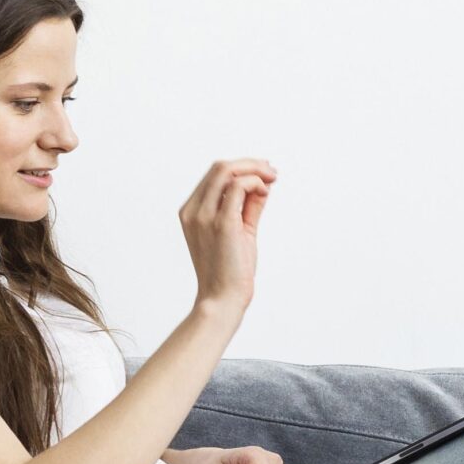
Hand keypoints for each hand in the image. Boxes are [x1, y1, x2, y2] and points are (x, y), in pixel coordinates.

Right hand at [179, 156, 275, 315]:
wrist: (222, 299)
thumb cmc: (230, 270)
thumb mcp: (239, 231)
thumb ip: (247, 207)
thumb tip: (261, 185)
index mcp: (191, 212)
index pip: (214, 175)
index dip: (241, 168)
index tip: (263, 173)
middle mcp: (193, 211)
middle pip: (219, 167)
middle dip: (250, 164)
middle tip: (272, 171)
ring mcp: (204, 216)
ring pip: (226, 170)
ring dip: (254, 169)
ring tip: (272, 178)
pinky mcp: (222, 223)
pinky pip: (238, 186)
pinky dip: (255, 183)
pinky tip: (265, 192)